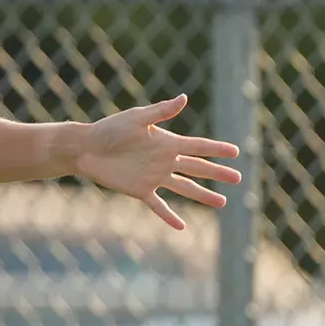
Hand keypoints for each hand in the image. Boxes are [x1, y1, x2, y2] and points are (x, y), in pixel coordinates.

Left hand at [75, 94, 241, 229]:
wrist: (86, 148)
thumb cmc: (109, 129)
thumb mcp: (136, 118)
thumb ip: (161, 111)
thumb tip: (184, 98)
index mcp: (166, 142)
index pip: (198, 146)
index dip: (216, 149)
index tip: (236, 152)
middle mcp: (164, 160)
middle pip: (197, 168)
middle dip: (218, 173)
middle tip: (238, 179)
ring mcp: (154, 177)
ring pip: (184, 188)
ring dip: (203, 195)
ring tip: (222, 202)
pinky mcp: (140, 190)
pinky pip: (158, 206)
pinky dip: (169, 216)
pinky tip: (182, 227)